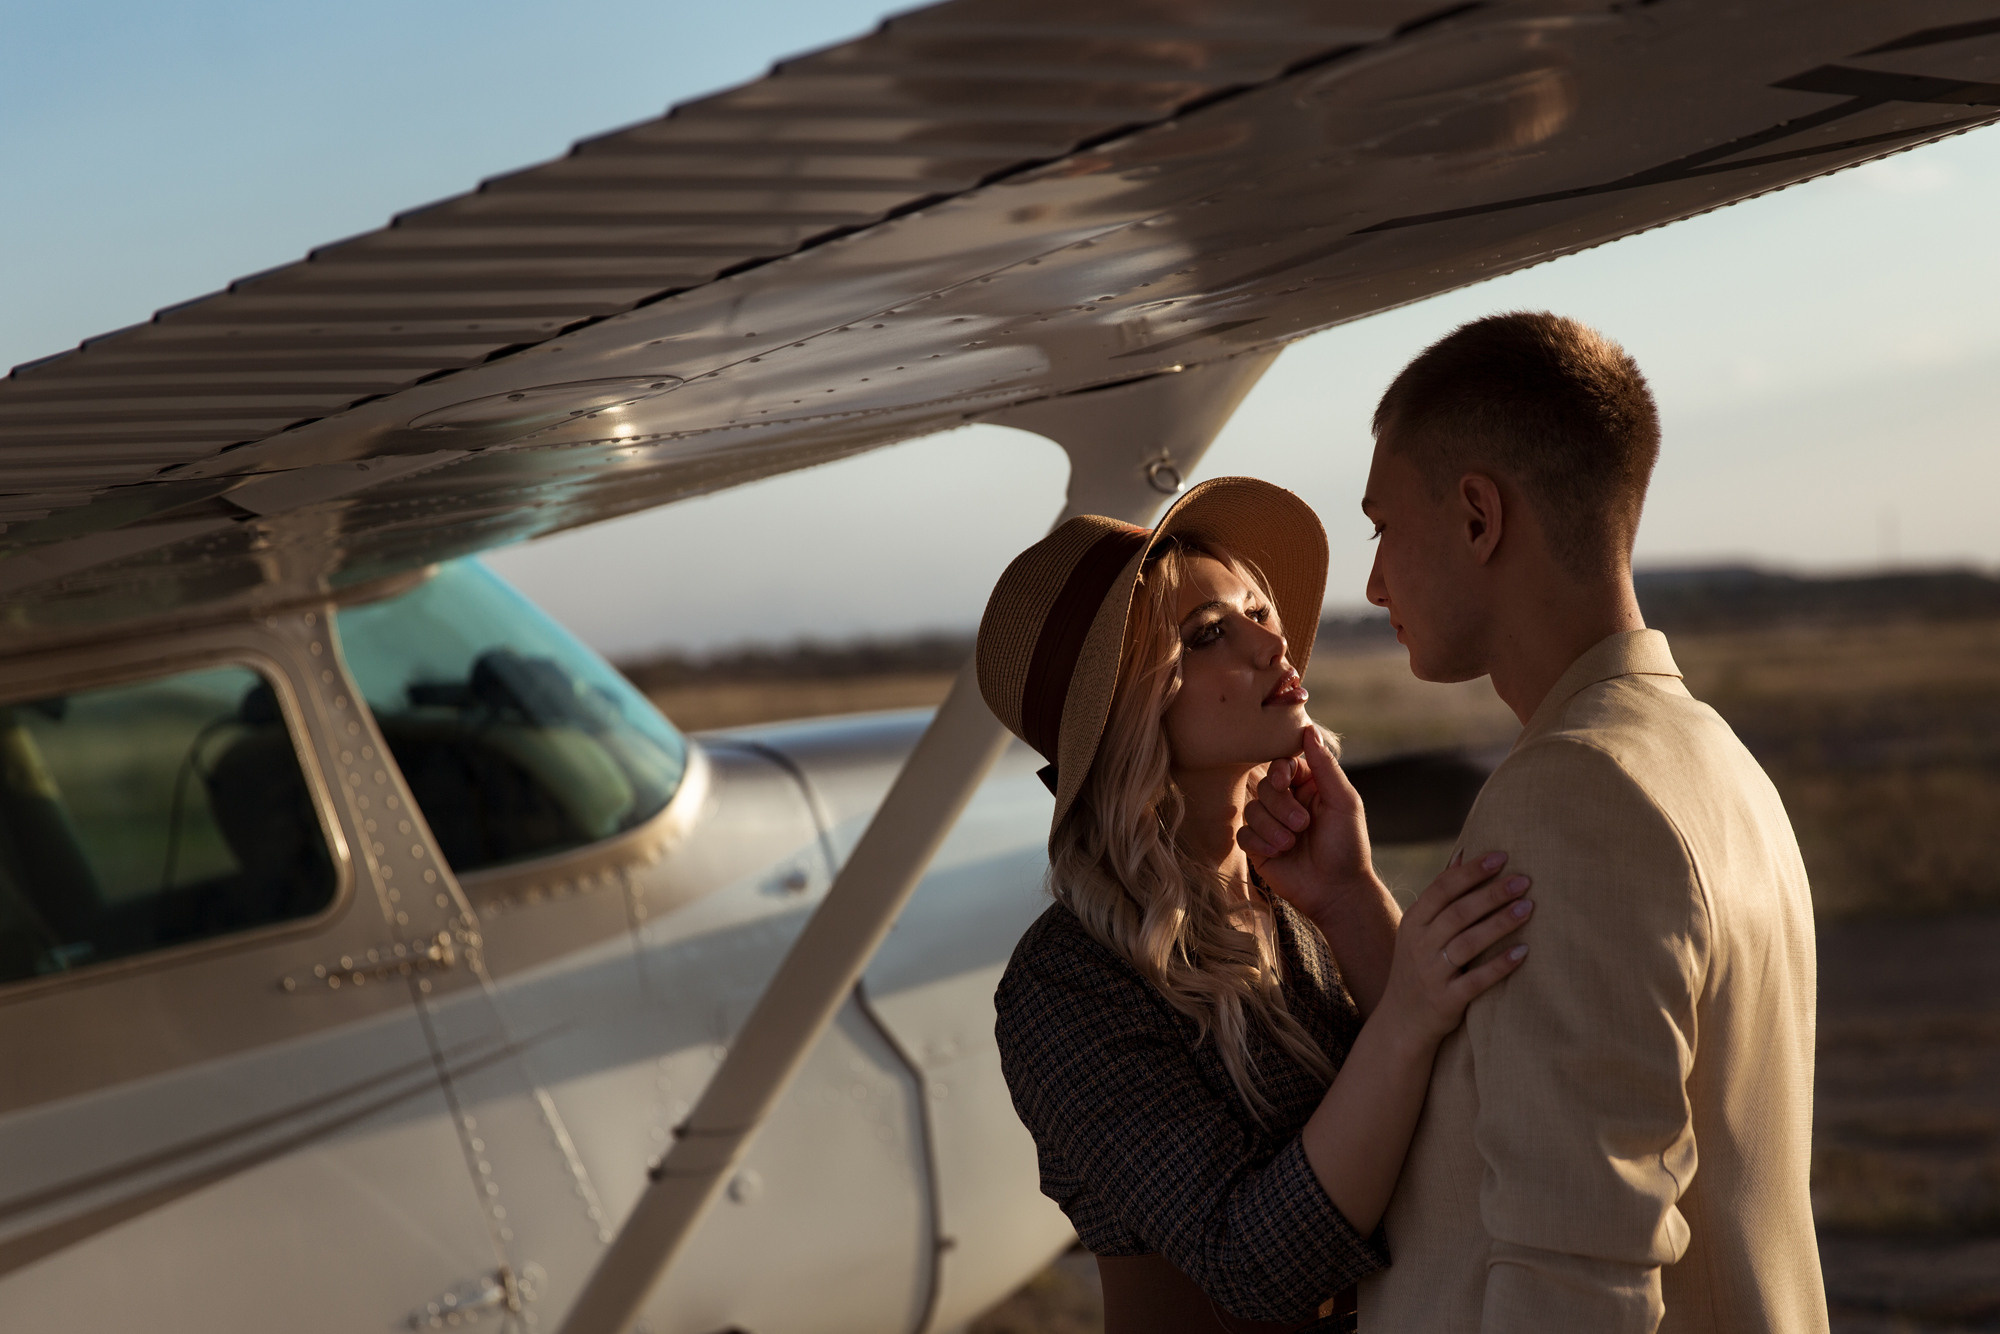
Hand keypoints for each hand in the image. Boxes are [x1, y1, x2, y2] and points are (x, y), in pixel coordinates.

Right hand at [1238, 726, 1375, 920]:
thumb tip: (1308, 729)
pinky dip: (1259, 842)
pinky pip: (1242, 834)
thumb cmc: (1348, 845)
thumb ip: (1325, 766)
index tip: (1284, 780)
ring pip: (1251, 809)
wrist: (1338, 891)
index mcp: (1308, 786)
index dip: (1279, 770)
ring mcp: (1270, 825)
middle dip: (1280, 805)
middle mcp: (1286, 802)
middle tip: (1303, 825)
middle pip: (1263, 786)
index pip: (1282, 763)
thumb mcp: (1344, 802)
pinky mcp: (1257, 847)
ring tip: (1292, 844)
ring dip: (1272, 827)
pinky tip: (1278, 853)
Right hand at [1377, 851, 1531, 1044]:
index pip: (1442, 889)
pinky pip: (1476, 980)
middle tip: (1524, 880)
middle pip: (1458, 912)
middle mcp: (1419, 945)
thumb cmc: (1419, 966)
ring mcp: (1431, 973)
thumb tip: (1464, 853)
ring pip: (1468, 943)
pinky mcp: (1446, 1000)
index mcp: (1414, 922)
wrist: (1402, 1021)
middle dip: (1493, 893)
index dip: (1472, 872)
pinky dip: (1500, 966)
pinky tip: (1524, 952)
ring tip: (1529, 908)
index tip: (1502, 857)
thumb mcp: (1420, 930)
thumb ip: (1441, 896)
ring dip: (1500, 923)